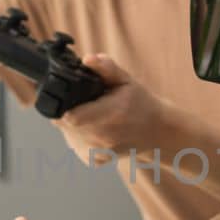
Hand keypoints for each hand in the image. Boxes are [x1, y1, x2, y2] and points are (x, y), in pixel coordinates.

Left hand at [53, 54, 173, 163]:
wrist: (157, 133)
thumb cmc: (140, 104)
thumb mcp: (126, 81)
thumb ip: (106, 68)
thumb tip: (87, 59)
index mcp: (111, 114)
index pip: (69, 117)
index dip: (62, 106)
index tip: (66, 97)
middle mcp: (104, 137)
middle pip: (65, 125)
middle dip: (67, 112)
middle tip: (83, 104)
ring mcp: (99, 152)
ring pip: (68, 135)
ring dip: (72, 125)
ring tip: (90, 115)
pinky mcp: (95, 161)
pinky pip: (75, 145)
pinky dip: (78, 136)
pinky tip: (92, 128)